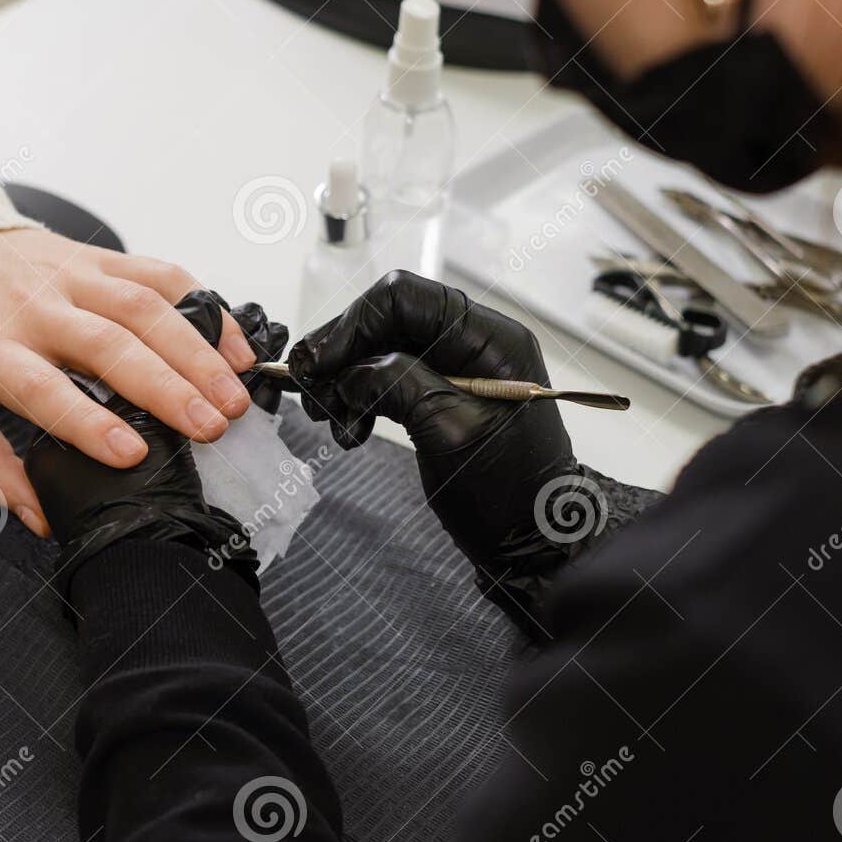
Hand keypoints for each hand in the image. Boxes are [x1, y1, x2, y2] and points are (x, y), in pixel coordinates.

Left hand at [0, 231, 256, 536]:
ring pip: (144, 307)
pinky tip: (231, 343)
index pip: (43, 387)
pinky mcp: (100, 259)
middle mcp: (34, 308)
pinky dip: (204, 306)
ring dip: (197, 352)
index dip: (89, 422)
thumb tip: (36, 516)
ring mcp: (72, 278)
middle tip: (210, 427)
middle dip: (168, 388)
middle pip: (110, 345)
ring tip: (232, 395)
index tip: (132, 454)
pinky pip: (160, 274)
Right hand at [287, 271, 587, 602]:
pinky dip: (361, 397)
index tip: (316, 364)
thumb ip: (398, 384)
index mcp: (490, 338)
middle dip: (344, 354)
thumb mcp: (449, 432)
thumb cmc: (507, 494)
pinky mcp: (441, 390)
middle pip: (388, 320)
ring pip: (381, 349)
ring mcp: (457, 366)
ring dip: (347, 380)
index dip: (352, 325)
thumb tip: (348, 373)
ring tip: (334, 421)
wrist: (530, 542)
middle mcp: (475, 341)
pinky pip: (388, 376)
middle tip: (312, 393)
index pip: (405, 299)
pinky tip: (352, 428)